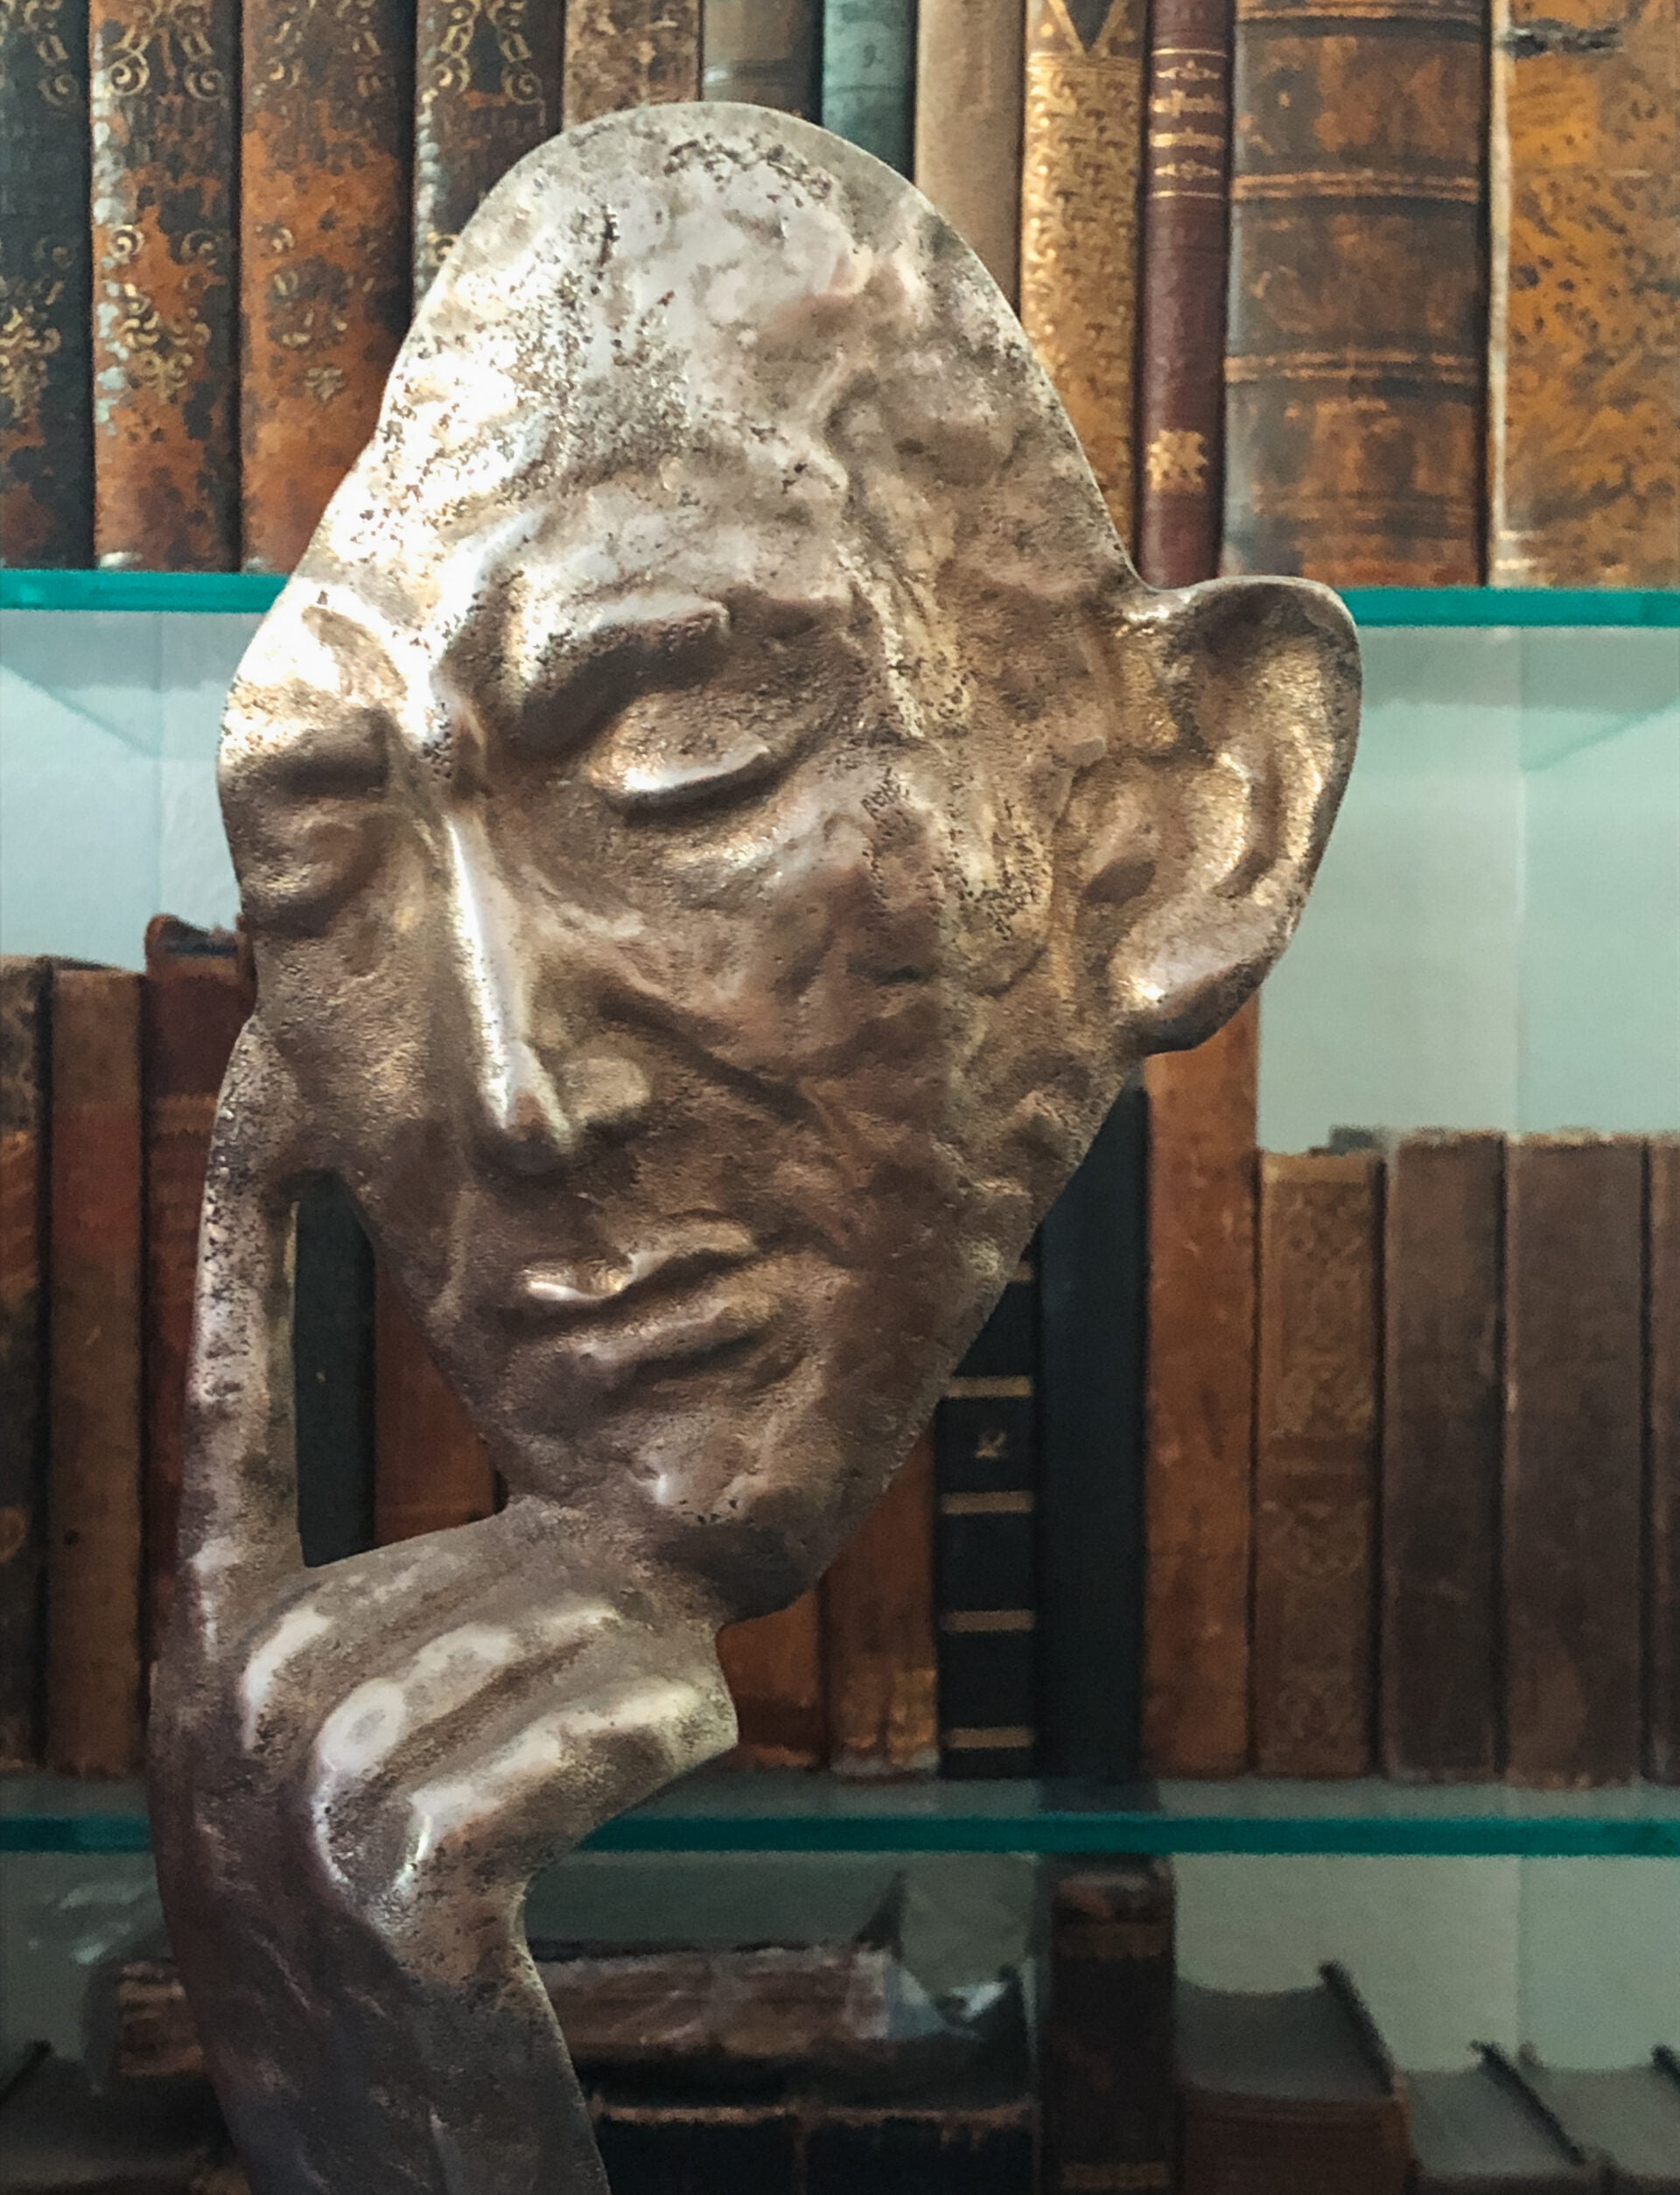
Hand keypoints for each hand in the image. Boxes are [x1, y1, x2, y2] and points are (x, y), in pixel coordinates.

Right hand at [149, 1025, 735, 2194]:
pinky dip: (618, 1750)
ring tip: (671, 1714)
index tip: (277, 1120)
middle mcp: (217, 1746)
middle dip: (551, 1620)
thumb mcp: (393, 1776)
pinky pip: (513, 1784)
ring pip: (468, 1683)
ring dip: (603, 1693)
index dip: (247, 1273)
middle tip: (662, 1665)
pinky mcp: (392, 1940)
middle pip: (401, 1590)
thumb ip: (425, 1630)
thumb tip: (544, 1517)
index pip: (227, 1437)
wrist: (418, 2186)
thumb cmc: (432, 1961)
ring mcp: (284, 1852)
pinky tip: (678, 1741)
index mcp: (220, 1676)